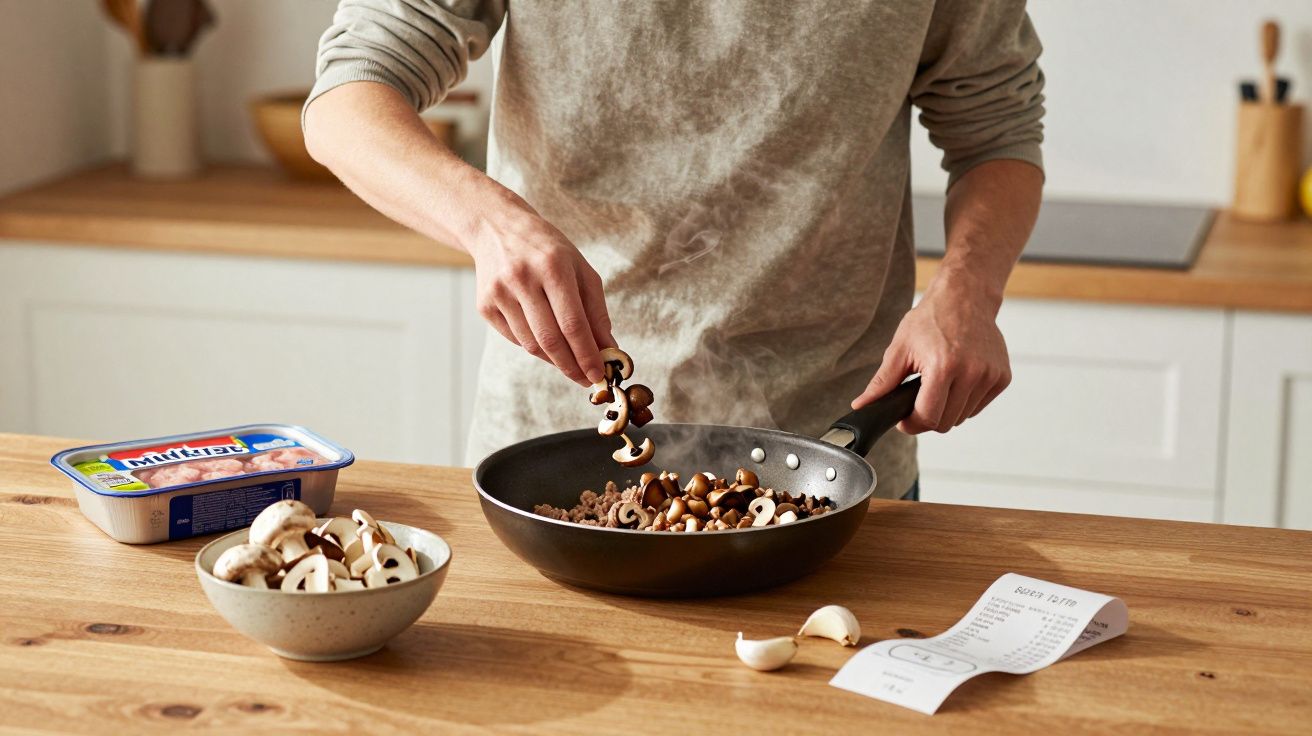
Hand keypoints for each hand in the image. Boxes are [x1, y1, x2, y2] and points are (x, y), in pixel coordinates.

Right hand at [468, 190, 614, 386]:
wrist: (496, 227)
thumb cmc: (547, 250)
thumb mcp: (580, 269)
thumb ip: (596, 310)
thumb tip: (608, 349)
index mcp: (553, 266)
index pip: (573, 323)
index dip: (587, 354)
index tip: (599, 374)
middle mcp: (522, 278)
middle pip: (550, 339)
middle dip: (572, 366)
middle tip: (586, 379)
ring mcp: (499, 293)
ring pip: (531, 344)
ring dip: (554, 359)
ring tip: (569, 359)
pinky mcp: (484, 305)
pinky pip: (515, 339)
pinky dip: (534, 346)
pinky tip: (545, 339)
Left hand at [852, 284, 1010, 433]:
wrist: (965, 297)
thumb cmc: (931, 319)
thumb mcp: (900, 348)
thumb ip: (881, 383)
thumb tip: (861, 406)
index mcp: (943, 366)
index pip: (928, 418)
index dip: (911, 424)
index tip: (905, 419)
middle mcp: (972, 373)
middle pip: (946, 423)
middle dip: (928, 417)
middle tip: (919, 399)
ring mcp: (990, 375)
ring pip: (963, 417)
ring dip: (947, 409)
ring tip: (939, 384)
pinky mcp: (1002, 377)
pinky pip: (978, 406)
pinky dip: (965, 401)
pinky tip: (957, 380)